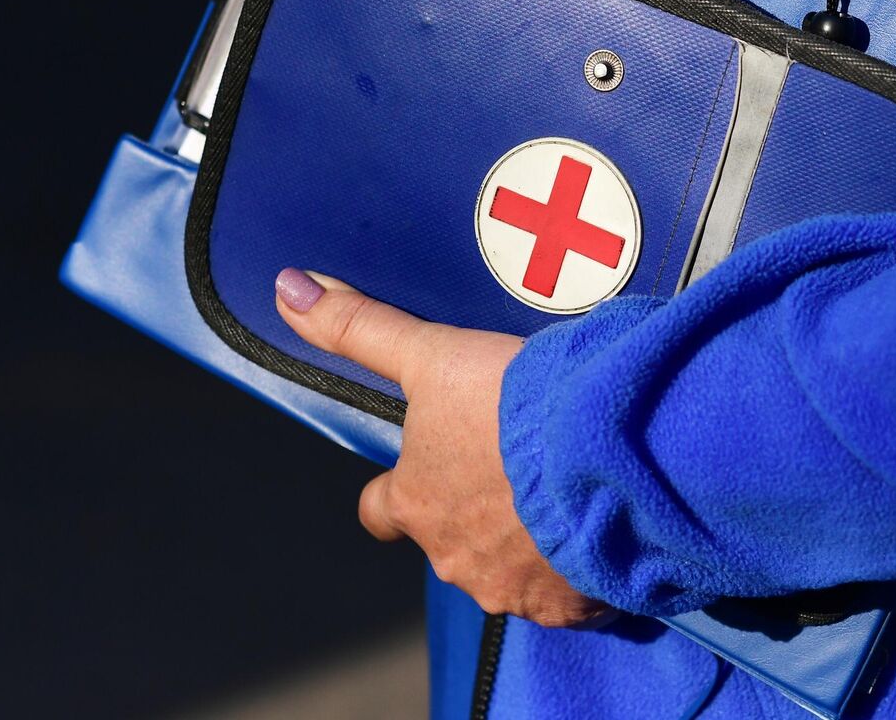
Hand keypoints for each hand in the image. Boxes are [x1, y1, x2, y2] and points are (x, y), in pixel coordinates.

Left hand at [274, 267, 611, 628]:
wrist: (605, 451)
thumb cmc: (514, 406)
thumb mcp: (432, 354)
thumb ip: (360, 329)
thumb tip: (290, 288)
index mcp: (415, 502)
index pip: (381, 510)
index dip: (399, 488)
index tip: (425, 470)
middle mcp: (453, 556)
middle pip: (449, 540)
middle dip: (475, 513)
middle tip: (513, 469)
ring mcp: (510, 586)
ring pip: (507, 569)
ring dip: (527, 541)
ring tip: (563, 492)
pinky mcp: (567, 606)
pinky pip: (566, 596)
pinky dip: (577, 569)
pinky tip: (601, 527)